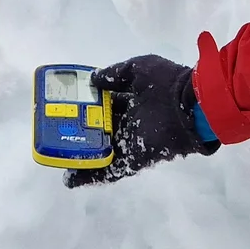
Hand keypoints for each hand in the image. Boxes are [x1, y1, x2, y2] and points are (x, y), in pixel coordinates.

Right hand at [65, 55, 218, 187]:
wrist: (192, 106)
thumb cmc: (167, 83)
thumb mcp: (138, 68)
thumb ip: (115, 74)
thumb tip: (93, 80)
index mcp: (133, 99)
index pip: (106, 104)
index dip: (88, 106)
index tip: (68, 107)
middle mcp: (131, 121)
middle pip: (100, 129)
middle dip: (81, 132)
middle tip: (57, 134)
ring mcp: (131, 141)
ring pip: (101, 151)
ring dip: (82, 156)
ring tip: (58, 160)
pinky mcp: (134, 158)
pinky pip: (110, 169)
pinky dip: (92, 176)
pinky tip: (71, 179)